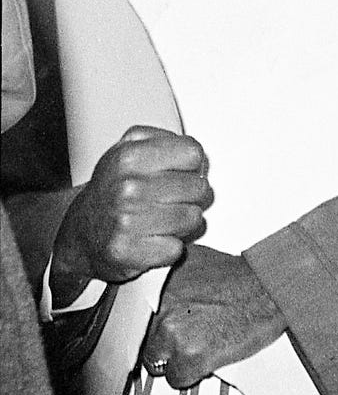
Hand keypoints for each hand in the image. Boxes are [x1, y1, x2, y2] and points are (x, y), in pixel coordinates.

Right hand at [50, 126, 212, 306]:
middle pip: (199, 187)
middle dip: (191, 196)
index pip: (192, 153)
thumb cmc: (112, 191)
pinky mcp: (128, 252)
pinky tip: (151, 240)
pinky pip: (176, 248)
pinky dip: (168, 248)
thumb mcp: (129, 150)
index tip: (177, 173)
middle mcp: (127, 188)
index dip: (190, 165)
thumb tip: (198, 154)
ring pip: (193, 218)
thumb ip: (166, 142)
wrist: (81, 233)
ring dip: (182, 223)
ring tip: (161, 220)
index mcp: (129, 157)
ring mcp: (126, 221)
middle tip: (168, 201)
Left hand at [139, 243, 286, 387]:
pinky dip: (193, 373)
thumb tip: (149, 287)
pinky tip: (211, 354)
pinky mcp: (191, 356)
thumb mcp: (193, 260)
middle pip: (143, 341)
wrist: (271, 288)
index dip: (142, 326)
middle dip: (162, 342)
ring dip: (176, 359)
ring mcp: (172, 333)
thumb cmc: (240, 277)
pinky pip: (178, 379)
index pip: (127, 316)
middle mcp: (158, 307)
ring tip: (202, 342)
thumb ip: (164, 275)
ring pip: (157, 363)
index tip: (151, 330)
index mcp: (153, 284)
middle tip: (188, 334)